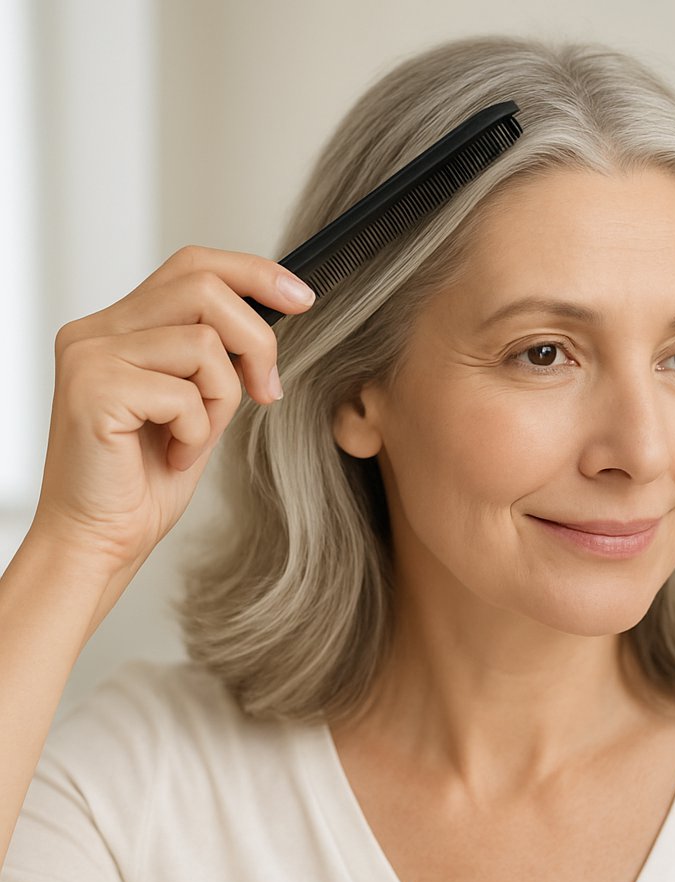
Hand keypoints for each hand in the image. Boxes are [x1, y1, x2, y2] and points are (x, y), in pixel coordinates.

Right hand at [29, 245, 314, 571]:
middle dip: (256, 340)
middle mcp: (96, 331)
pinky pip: (185, 393)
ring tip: (193, 439)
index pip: (192, 267)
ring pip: (203, 344)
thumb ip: (216, 359)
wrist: (100, 539)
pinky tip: (171, 457)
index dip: (253, 274)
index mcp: (119, 327)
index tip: (301, 298)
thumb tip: (268, 321)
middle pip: (203, 288)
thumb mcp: (197, 405)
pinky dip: (197, 433)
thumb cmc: (145, 480)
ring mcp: (90, 356)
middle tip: (267, 391)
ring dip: (221, 402)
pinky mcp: (93, 389)